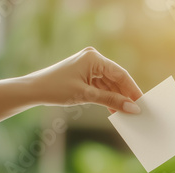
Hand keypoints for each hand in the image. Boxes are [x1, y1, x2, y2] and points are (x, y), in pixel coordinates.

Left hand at [26, 46, 141, 113]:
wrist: (33, 90)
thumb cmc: (56, 89)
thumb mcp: (86, 96)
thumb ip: (112, 101)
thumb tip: (133, 108)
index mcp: (94, 58)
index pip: (120, 74)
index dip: (132, 89)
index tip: (142, 103)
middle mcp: (93, 59)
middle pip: (116, 78)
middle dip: (125, 95)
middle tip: (137, 110)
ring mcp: (89, 66)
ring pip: (110, 84)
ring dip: (117, 98)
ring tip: (127, 112)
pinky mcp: (85, 74)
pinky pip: (101, 86)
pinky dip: (107, 97)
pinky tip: (114, 110)